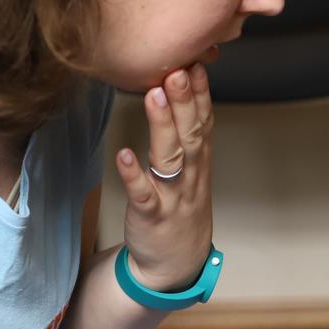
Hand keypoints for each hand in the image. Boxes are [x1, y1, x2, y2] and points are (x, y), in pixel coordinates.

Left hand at [115, 65, 214, 291]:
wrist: (176, 266)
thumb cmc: (179, 213)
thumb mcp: (192, 174)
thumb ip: (187, 139)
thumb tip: (179, 96)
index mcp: (199, 165)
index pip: (204, 123)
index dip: (202, 94)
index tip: (197, 62)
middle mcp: (191, 177)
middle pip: (192, 134)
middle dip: (186, 100)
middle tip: (179, 68)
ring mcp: (173, 197)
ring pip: (171, 158)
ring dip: (164, 125)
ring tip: (156, 93)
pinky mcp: (151, 217)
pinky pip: (143, 195)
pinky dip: (134, 175)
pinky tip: (124, 154)